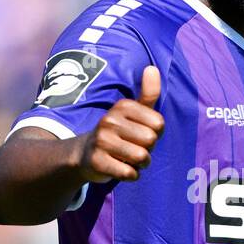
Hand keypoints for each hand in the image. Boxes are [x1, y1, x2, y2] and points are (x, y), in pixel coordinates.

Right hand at [76, 65, 163, 181]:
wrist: (84, 154)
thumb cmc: (118, 132)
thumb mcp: (133, 111)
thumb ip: (148, 93)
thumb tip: (153, 68)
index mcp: (123, 106)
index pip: (159, 124)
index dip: (155, 133)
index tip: (139, 133)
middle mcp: (110, 120)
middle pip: (151, 141)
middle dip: (148, 149)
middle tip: (133, 147)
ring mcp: (102, 141)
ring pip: (142, 158)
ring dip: (140, 164)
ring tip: (128, 158)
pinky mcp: (98, 161)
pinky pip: (130, 173)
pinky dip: (131, 175)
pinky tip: (121, 168)